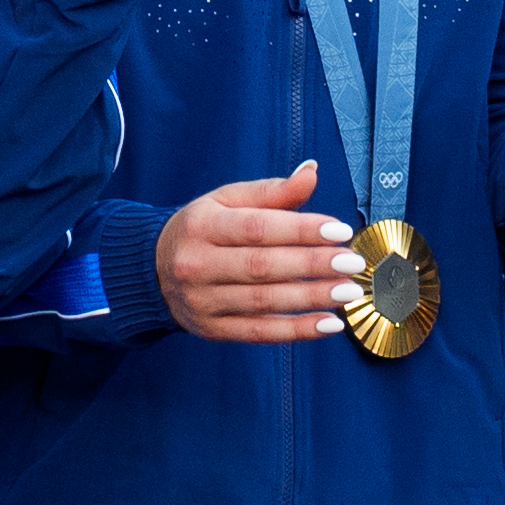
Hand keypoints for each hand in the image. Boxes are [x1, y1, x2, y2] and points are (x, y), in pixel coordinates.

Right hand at [156, 163, 358, 343]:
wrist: (151, 270)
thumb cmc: (201, 230)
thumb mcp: (225, 201)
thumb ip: (272, 191)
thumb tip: (312, 172)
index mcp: (202, 225)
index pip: (255, 227)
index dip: (300, 229)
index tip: (340, 230)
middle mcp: (197, 263)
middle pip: (262, 266)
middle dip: (313, 265)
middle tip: (353, 263)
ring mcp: (203, 300)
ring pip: (264, 301)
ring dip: (312, 298)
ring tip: (349, 292)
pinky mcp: (212, 329)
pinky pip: (260, 333)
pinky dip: (298, 331)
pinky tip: (330, 324)